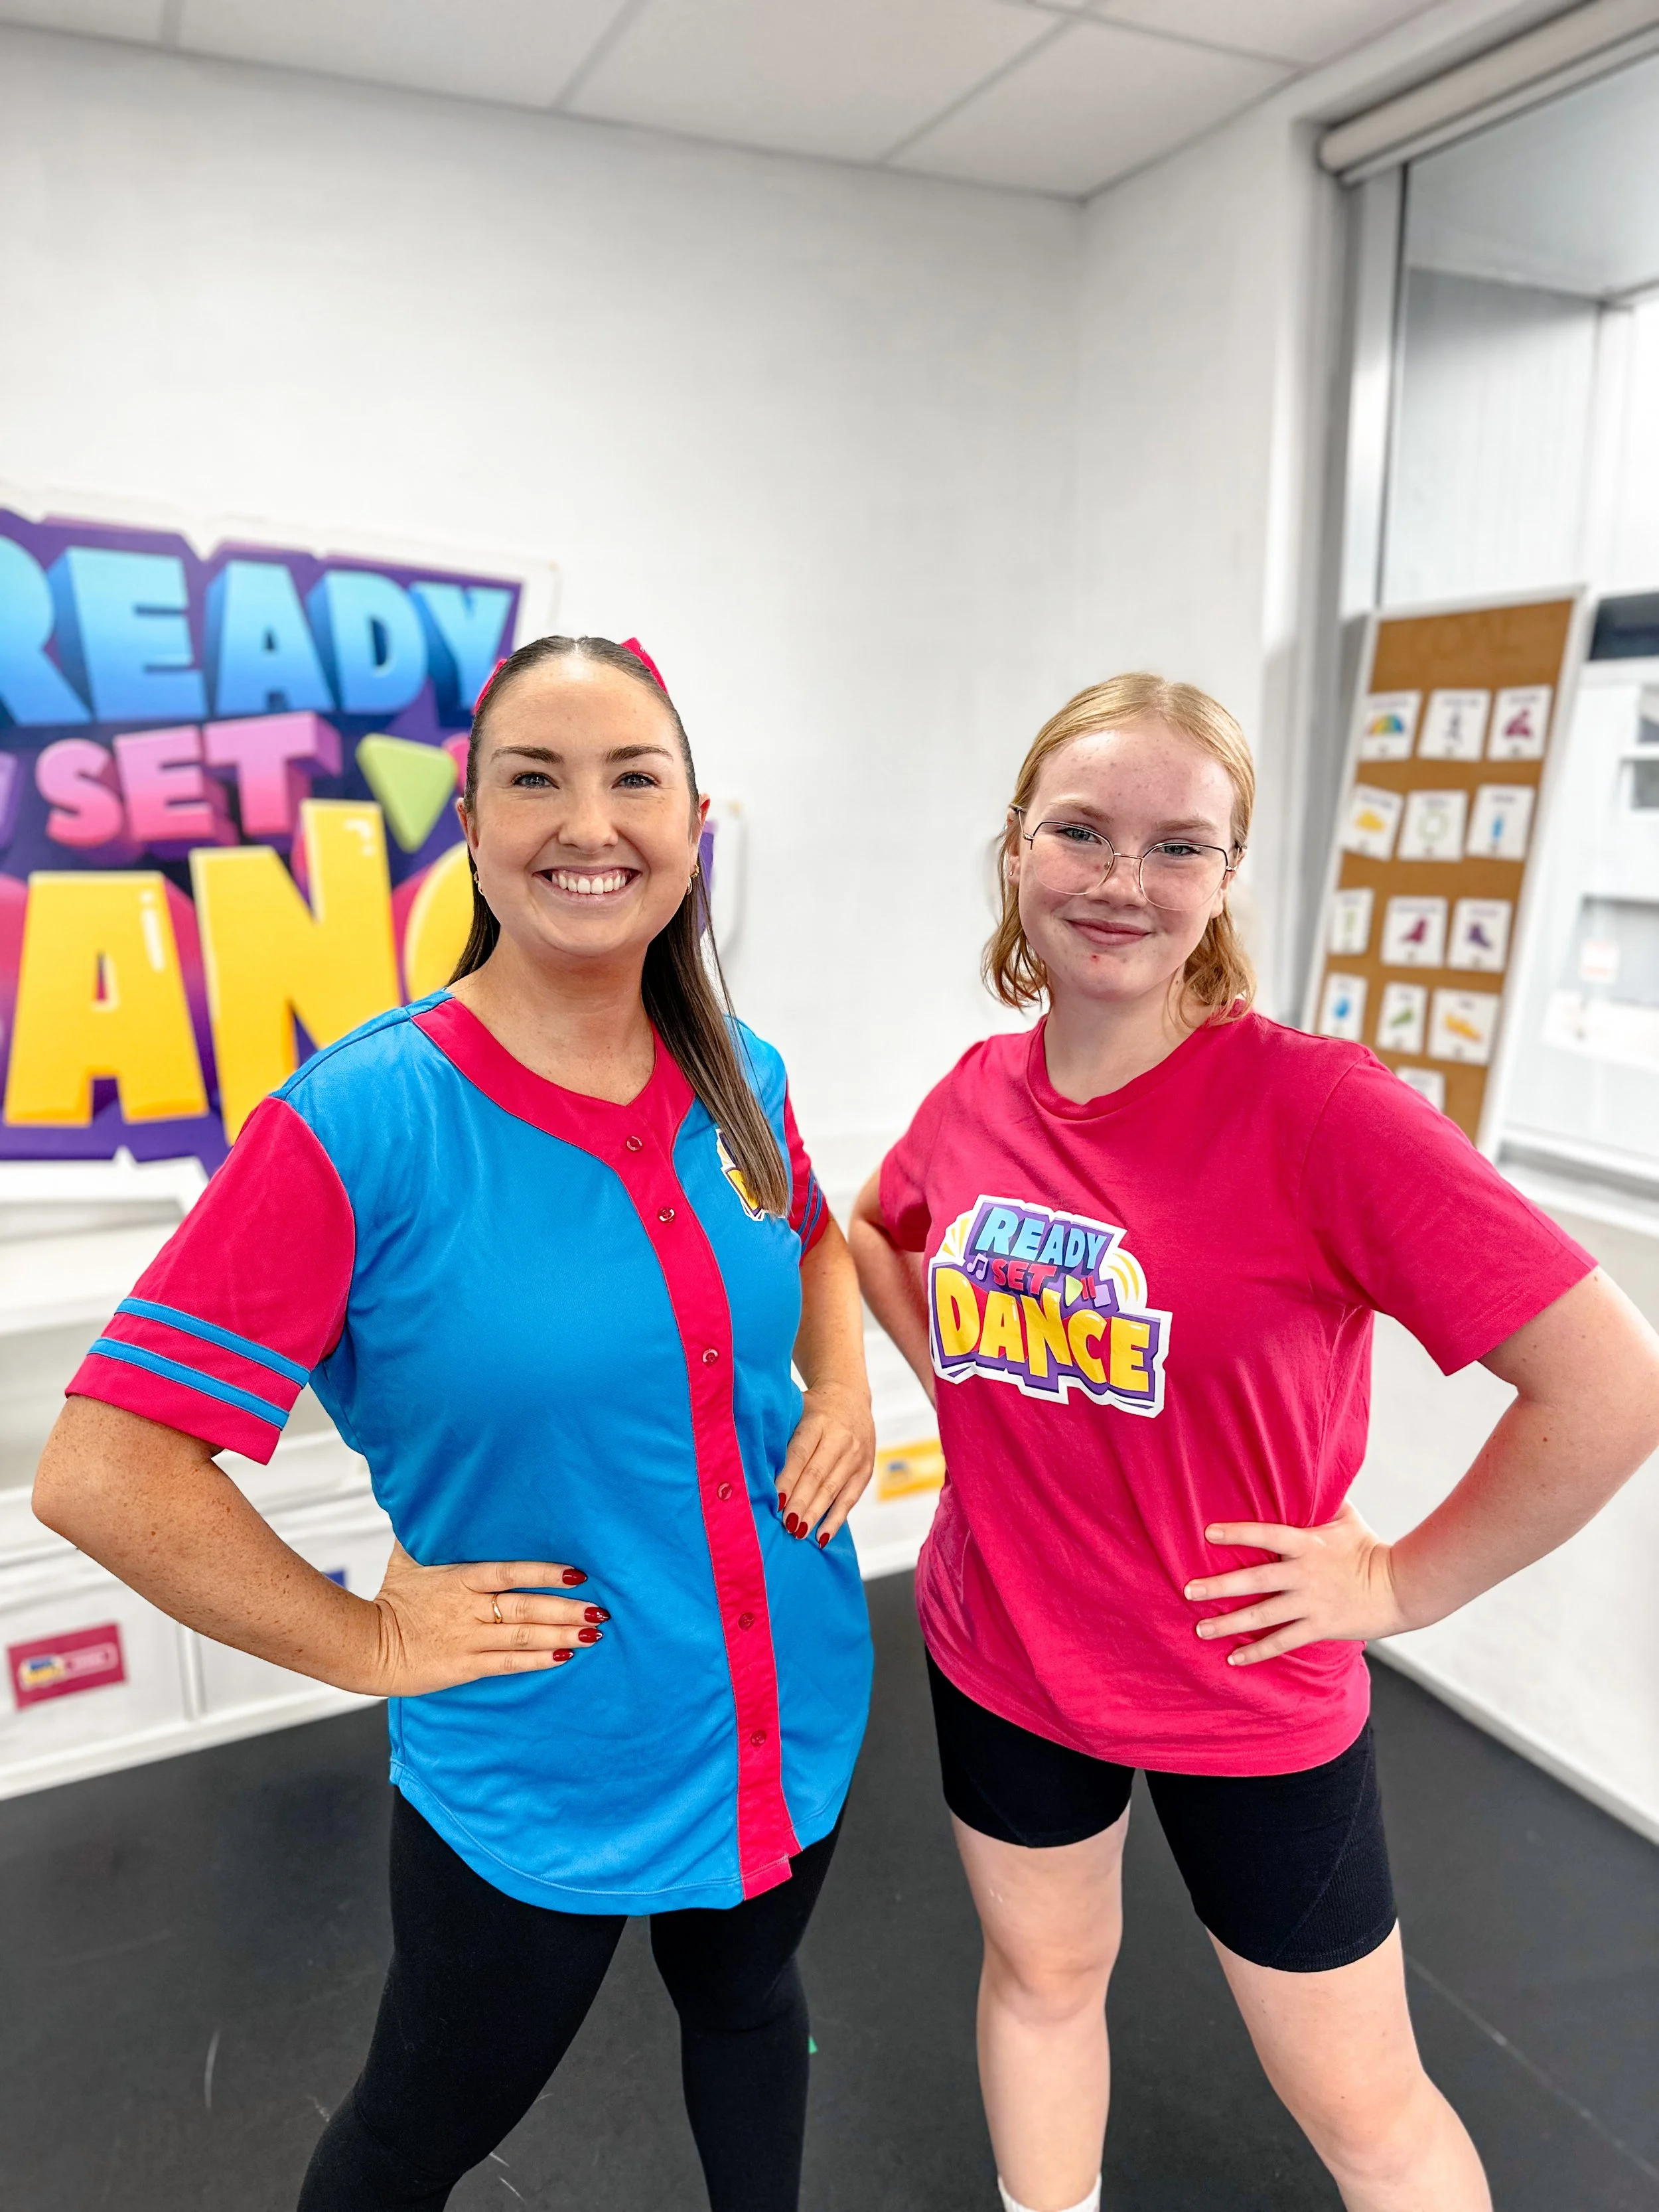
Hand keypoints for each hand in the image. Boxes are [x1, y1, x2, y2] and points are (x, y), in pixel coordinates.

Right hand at [357, 1543, 609, 1696]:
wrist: (365, 1645)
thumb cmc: (390, 1600)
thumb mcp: (408, 1559)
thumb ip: (430, 1534)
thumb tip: (432, 1497)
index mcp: (461, 1579)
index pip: (511, 1572)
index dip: (545, 1573)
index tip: (577, 1573)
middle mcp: (470, 1609)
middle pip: (527, 1607)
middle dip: (567, 1608)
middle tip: (600, 1608)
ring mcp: (469, 1639)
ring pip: (524, 1636)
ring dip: (561, 1633)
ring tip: (592, 1632)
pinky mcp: (464, 1667)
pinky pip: (508, 1664)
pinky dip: (538, 1660)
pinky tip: (563, 1655)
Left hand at [776, 1381, 875, 1547]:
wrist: (851, 1396)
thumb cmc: (813, 1408)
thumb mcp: (796, 1409)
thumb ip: (780, 1434)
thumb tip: (753, 1468)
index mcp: (818, 1421)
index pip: (800, 1454)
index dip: (788, 1479)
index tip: (776, 1500)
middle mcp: (841, 1439)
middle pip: (817, 1476)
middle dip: (801, 1502)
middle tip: (786, 1524)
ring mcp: (856, 1455)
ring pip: (833, 1490)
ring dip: (815, 1514)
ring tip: (799, 1533)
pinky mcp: (866, 1470)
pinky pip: (850, 1499)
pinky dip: (835, 1520)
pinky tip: (822, 1537)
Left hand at [1183, 1501, 1407, 1666]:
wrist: (1400, 1588)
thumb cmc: (1369, 1548)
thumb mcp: (1346, 1518)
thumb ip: (1322, 1499)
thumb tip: (1304, 1470)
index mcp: (1308, 1544)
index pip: (1267, 1534)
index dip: (1238, 1533)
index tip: (1208, 1533)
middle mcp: (1305, 1574)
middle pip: (1256, 1579)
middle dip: (1219, 1586)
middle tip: (1188, 1590)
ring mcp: (1311, 1603)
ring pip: (1263, 1615)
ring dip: (1229, 1624)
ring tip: (1199, 1629)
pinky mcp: (1319, 1627)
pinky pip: (1282, 1642)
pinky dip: (1257, 1652)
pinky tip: (1233, 1659)